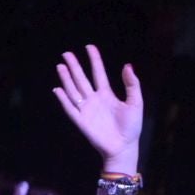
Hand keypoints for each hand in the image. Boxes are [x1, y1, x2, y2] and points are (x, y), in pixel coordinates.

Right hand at [52, 45, 142, 172]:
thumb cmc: (131, 127)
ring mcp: (86, 110)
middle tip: (66, 54)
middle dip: (74, 66)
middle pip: (81, 79)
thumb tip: (127, 65)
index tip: (89, 47)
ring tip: (60, 66)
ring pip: (73, 91)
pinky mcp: (81, 122)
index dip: (94, 60)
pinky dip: (63, 99)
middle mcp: (94, 100)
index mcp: (107, 94)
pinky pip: (70, 108)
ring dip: (66, 79)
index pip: (98, 73)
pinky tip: (58, 89)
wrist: (124, 147)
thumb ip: (132, 84)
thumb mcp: (136, 102)